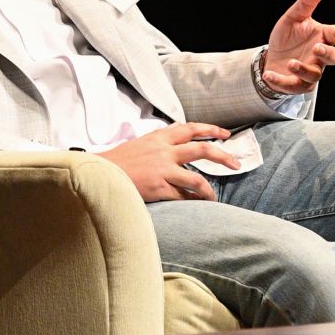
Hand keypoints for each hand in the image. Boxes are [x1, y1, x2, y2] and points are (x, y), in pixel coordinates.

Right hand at [104, 122, 239, 201]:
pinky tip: (197, 205)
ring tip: (214, 196)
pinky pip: (183, 197)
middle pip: (202, 149)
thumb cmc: (118, 160)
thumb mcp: (140, 142)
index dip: (211, 129)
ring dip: (209, 189)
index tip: (226, 134)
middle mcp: (164, 151)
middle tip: (235, 164)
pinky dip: (193, 202)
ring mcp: (162, 170)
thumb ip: (160, 140)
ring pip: (196, 178)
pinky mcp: (158, 187)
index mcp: (159, 137)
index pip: (191, 128)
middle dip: (222, 156)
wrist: (98, 173)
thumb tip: (176, 136)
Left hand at [263, 0, 334, 94]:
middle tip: (316, 48)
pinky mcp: (297, 84)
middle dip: (328, 54)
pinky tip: (269, 74)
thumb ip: (307, 2)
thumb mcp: (294, 17)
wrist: (271, 57)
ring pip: (315, 75)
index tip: (332, 32)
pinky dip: (281, 80)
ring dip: (303, 69)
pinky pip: (293, 85)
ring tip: (291, 62)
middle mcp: (320, 56)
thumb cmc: (288, 37)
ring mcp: (311, 71)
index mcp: (323, 37)